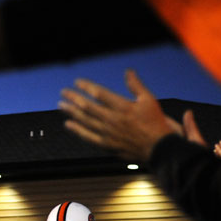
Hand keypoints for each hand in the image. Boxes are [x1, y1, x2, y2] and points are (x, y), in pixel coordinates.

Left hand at [60, 70, 185, 162]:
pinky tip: (68, 124)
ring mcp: (108, 133)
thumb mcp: (149, 100)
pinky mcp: (107, 145)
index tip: (77, 82)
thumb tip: (128, 71)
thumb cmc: (155, 123)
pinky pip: (88, 136)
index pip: (99, 93)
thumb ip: (136, 85)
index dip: (86, 86)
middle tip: (64, 92)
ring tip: (61, 105)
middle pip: (88, 107)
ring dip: (71, 112)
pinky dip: (77, 130)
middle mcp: (113, 119)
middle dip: (74, 98)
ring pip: (85, 121)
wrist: (158, 148)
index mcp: (123, 106)